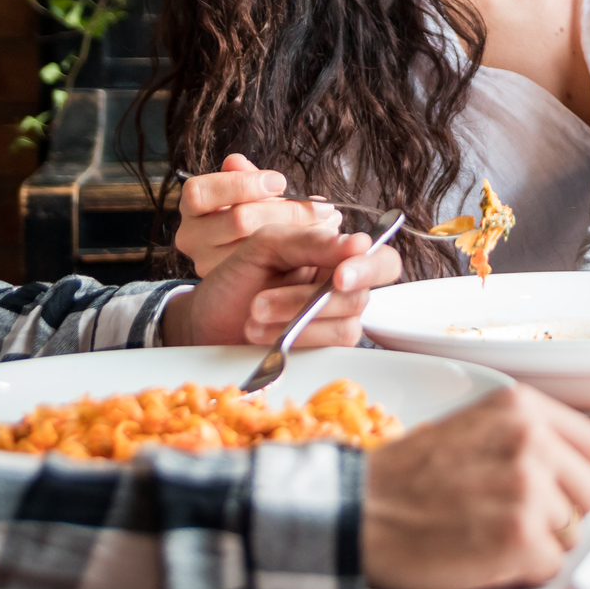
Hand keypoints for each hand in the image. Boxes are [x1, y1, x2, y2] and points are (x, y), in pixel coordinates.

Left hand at [161, 221, 401, 347]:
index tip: (340, 275)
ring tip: (254, 310)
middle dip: (310, 297)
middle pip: (361, 295)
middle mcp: (342, 289)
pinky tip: (261, 331)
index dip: (369, 268)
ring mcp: (334, 320)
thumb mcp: (266, 246)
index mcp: (336, 256)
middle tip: (266, 299)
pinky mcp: (322, 348)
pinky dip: (294, 336)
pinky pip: (328, 345)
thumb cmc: (238, 277)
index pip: (381, 260)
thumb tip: (359, 244)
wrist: (208, 318)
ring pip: (345, 323)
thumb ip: (310, 241)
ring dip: (295, 316)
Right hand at [177, 153, 337, 276]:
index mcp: (193, 206)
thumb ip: (245, 178)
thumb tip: (235, 161)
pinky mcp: (229, 285)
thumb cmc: (250, 212)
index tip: (281, 182)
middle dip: (288, 210)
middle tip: (325, 207)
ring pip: (254, 246)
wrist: (240, 259)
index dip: (243, 184)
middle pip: (239, 219)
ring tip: (328, 224)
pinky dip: (296, 254)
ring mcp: (205, 264)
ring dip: (299, 233)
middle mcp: (190, 237)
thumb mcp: (247, 192)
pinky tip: (318, 245)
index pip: (201, 192)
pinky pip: (264, 269)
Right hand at [362, 385, 589, 588]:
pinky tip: (488, 557)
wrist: (358, 510)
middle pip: (588, 490)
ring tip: (492, 534)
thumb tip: (564, 466)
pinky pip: (549, 566)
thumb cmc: (404, 478)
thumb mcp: (472, 427)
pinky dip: (522, 572)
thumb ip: (522, 439)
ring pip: (571, 530)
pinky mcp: (520, 536)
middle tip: (517, 518)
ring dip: (538, 542)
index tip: (556, 488)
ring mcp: (529, 488)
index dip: (572, 474)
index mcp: (521, 408)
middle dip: (560, 510)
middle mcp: (531, 440)